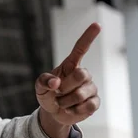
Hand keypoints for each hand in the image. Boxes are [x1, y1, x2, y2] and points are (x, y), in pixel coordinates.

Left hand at [36, 23, 100, 137]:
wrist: (53, 113)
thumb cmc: (48, 94)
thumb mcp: (39, 87)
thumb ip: (43, 81)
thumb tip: (55, 82)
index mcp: (70, 65)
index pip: (81, 49)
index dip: (89, 37)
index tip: (97, 25)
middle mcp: (83, 74)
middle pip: (81, 74)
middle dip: (65, 87)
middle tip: (58, 93)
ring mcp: (90, 88)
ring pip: (82, 94)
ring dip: (66, 102)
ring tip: (62, 103)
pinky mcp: (94, 102)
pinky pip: (88, 106)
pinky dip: (75, 111)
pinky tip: (71, 110)